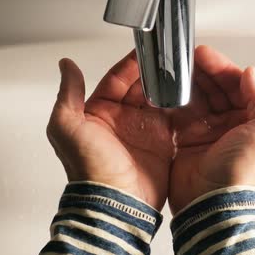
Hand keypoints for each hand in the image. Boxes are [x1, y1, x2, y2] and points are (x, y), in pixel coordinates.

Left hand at [47, 51, 174, 209]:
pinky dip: (181, 105)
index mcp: (99, 112)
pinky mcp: (162, 143)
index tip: (145, 50)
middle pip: (140, 86)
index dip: (130, 64)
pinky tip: (189, 94)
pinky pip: (173, 117)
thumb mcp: (66, 127)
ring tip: (182, 72)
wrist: (115, 203)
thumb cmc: (89, 169)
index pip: (116, 78)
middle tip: (168, 57)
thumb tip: (66, 65)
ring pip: (158, 99)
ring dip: (168, 86)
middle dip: (153, 71)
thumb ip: (68, 94)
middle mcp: (122, 119)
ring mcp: (143, 130)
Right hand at [168, 46, 254, 213]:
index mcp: (253, 121)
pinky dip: (174, 99)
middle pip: (216, 88)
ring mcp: (208, 132)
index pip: (238, 85)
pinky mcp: (186, 139)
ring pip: (197, 97)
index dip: (222, 68)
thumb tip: (252, 73)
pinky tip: (168, 89)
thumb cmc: (242, 174)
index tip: (205, 56)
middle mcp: (231, 125)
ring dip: (188, 82)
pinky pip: (180, 112)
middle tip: (187, 58)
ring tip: (176, 69)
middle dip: (202, 71)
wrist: (212, 202)